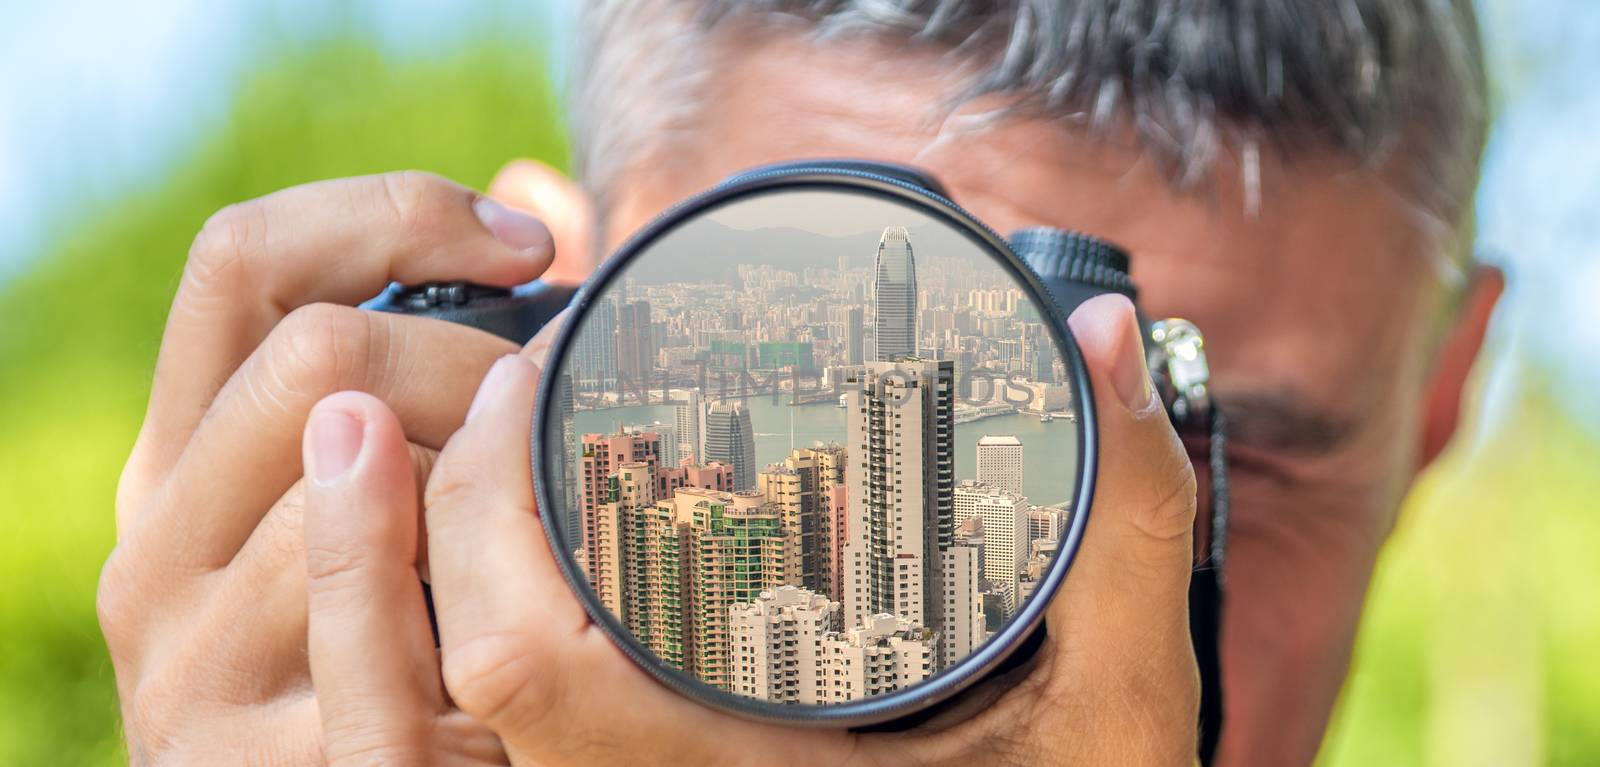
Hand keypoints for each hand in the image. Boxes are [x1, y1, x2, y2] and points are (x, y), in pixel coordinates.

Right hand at [98, 167, 578, 762]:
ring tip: (544, 523)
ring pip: (355, 478)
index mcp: (179, 470)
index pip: (241, 262)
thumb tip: (540, 195)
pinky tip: (523, 579)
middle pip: (313, 353)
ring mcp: (191, 667)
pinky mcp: (265, 765)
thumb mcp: (397, 504)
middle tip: (558, 406)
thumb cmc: (411, 650)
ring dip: (485, 479)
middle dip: (471, 356)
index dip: (389, 213)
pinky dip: (462, 588)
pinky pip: (376, 631)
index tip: (526, 243)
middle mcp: (154, 554)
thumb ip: (431, 367)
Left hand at [340, 292, 1200, 764]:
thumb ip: (1126, 523)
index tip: (538, 375)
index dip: (486, 504)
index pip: (527, 662)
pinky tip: (566, 542)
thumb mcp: (1123, 711)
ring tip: (519, 435)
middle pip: (465, 665)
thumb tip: (1107, 334)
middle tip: (531, 381)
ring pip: (473, 706)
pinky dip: (508, 617)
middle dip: (457, 503)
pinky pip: (523, 722)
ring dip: (461, 562)